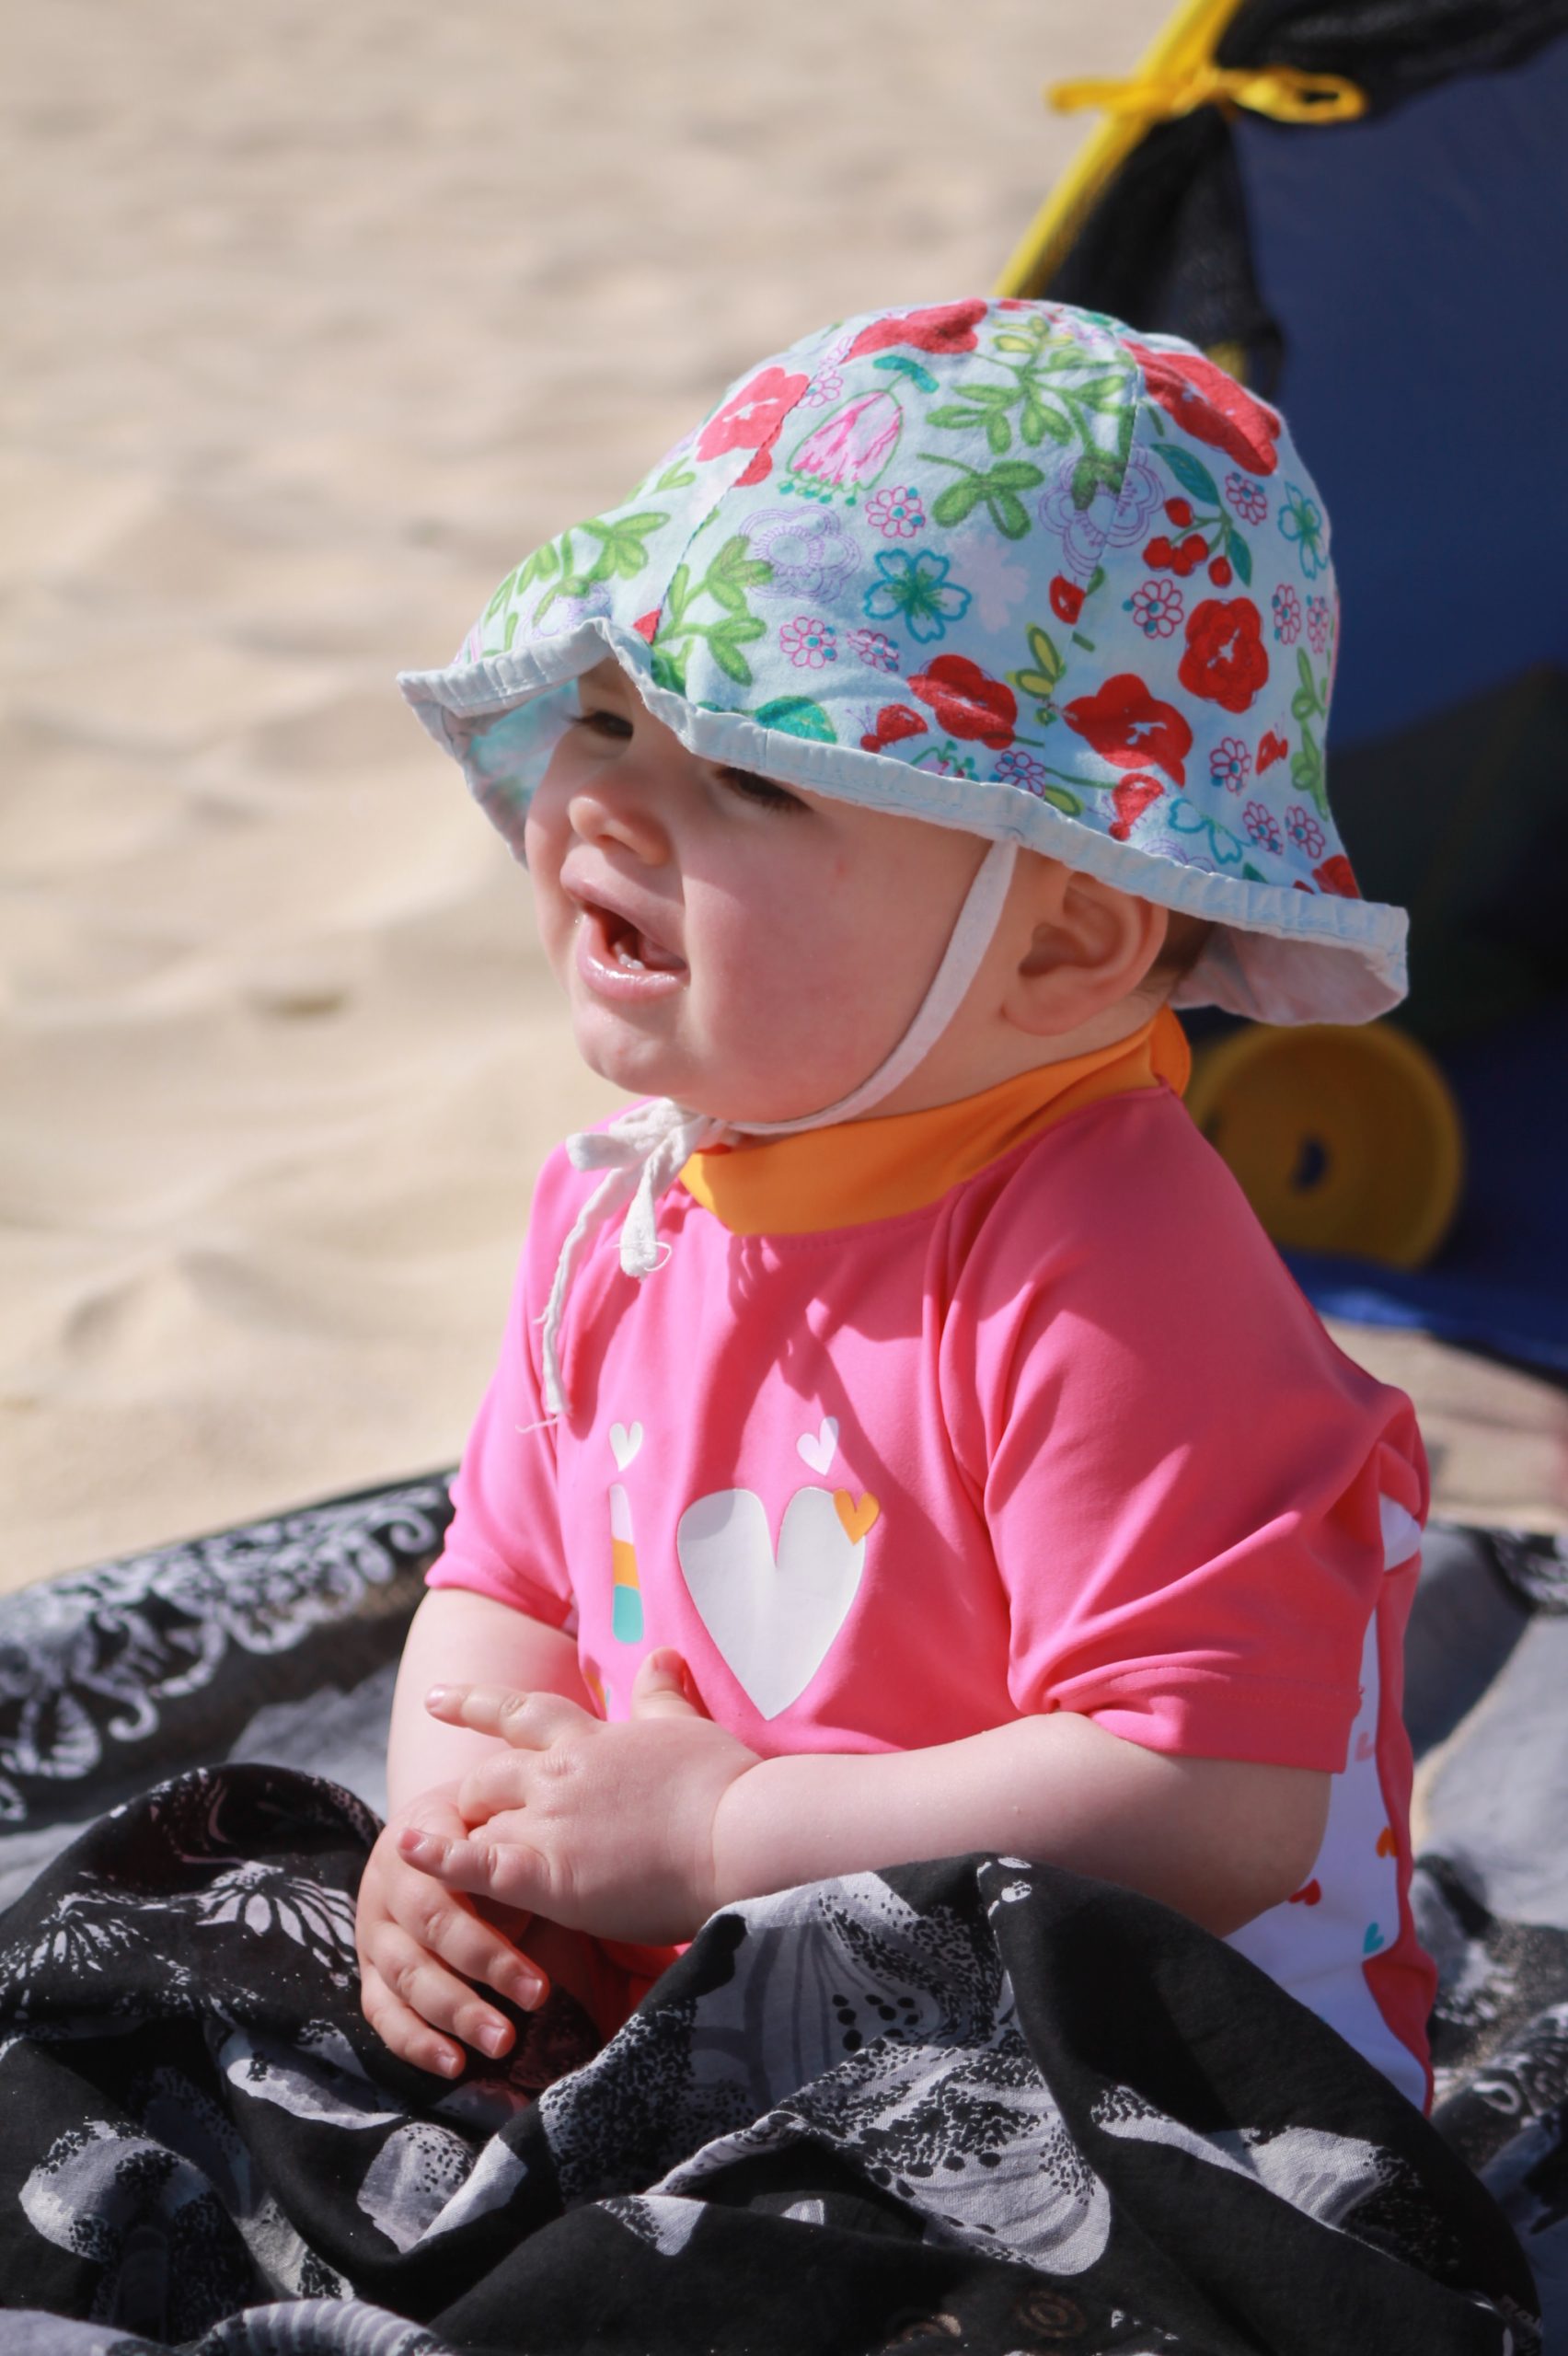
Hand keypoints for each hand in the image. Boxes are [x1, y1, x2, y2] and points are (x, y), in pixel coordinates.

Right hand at [356, 1784, 548, 2077]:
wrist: (427, 1825)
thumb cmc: (475, 1827)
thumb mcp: (487, 1819)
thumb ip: (504, 1844)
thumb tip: (546, 1877)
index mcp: (414, 1851)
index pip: (444, 1903)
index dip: (488, 1949)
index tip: (539, 1986)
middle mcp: (386, 1893)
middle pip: (428, 1942)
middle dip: (483, 1980)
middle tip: (535, 2008)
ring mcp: (373, 1935)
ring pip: (406, 1981)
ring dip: (453, 2017)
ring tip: (502, 2043)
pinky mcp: (370, 1972)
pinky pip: (382, 2013)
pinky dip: (413, 2042)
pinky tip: (452, 2064)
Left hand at [396, 1650, 759, 1942]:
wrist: (741, 1832)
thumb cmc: (725, 1785)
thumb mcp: (690, 1726)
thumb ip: (664, 1694)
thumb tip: (661, 1654)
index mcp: (592, 1742)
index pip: (523, 1714)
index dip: (477, 1704)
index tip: (438, 1697)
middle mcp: (561, 1775)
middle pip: (489, 1776)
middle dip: (473, 1797)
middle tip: (461, 1816)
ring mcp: (552, 1824)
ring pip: (484, 1823)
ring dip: (472, 1840)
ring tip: (453, 1862)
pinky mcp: (552, 1874)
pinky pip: (480, 1865)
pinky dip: (440, 1859)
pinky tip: (406, 1851)